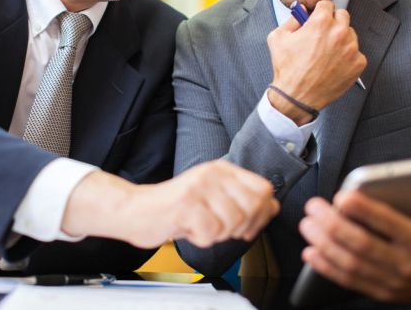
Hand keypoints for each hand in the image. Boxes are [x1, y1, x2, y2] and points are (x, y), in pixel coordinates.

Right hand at [62, 161, 279, 248]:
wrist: (137, 210)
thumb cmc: (175, 207)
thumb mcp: (213, 197)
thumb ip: (242, 200)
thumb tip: (273, 206)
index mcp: (222, 169)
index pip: (263, 189)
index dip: (262, 213)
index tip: (247, 225)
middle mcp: (212, 174)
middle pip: (252, 207)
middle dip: (240, 227)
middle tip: (219, 228)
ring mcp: (199, 187)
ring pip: (233, 222)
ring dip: (218, 234)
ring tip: (200, 226)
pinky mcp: (186, 204)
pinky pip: (211, 232)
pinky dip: (201, 239)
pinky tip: (189, 229)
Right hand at [267, 0, 365, 123]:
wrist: (297, 96)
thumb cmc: (287, 70)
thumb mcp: (278, 38)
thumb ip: (291, 20)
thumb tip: (300, 12)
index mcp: (321, 22)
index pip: (327, 4)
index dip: (320, 11)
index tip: (318, 17)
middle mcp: (339, 32)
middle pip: (342, 15)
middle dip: (332, 22)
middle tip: (322, 34)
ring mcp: (351, 48)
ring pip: (350, 34)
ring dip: (341, 39)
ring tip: (326, 53)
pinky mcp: (358, 63)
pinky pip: (356, 53)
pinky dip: (347, 57)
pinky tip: (333, 64)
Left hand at [299, 141, 410, 307]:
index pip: (391, 225)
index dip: (365, 212)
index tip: (343, 197)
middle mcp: (407, 265)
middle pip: (363, 245)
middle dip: (333, 226)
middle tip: (313, 207)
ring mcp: (392, 281)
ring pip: (351, 264)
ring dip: (324, 244)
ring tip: (307, 224)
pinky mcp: (381, 292)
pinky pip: (348, 281)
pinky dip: (326, 267)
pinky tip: (311, 252)